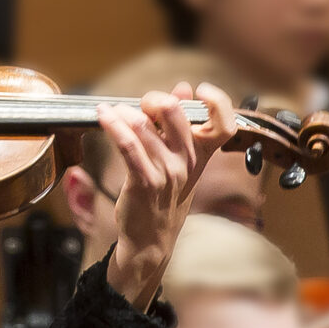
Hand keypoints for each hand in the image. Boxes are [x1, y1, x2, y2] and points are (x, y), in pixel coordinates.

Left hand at [100, 83, 235, 309]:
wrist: (151, 239)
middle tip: (140, 103)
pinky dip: (113, 126)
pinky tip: (103, 116)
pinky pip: (128, 146)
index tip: (198, 90)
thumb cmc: (163, 196)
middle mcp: (187, 162)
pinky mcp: (143, 182)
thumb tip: (183, 88)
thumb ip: (180, 123)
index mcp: (201, 155)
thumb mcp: (179, 161)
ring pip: (145, 128)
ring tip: (110, 110)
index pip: (225, 125)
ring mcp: (167, 173)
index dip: (218, 102)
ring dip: (123, 113)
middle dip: (153, 99)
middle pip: (176, 114)